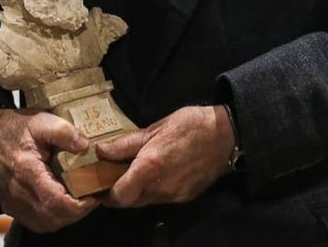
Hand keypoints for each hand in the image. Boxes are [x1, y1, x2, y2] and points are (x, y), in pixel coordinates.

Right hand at [0, 108, 99, 231]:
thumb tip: (85, 145)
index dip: (78, 205)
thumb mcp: (41, 121)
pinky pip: (36, 222)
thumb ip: (63, 131)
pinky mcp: (11, 206)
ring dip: (66, 217)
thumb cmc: (17, 128)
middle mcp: (18, 192)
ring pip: (45, 223)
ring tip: (81, 201)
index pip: (54, 201)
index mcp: (26, 170)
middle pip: (52, 217)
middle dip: (77, 213)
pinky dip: (53, 218)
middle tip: (93, 198)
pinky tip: (64, 205)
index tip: (94, 196)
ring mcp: (13, 202)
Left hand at [96, 105, 232, 206]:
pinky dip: (157, 189)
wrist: (226, 134)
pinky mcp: (186, 197)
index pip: (118, 198)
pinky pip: (163, 198)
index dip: (107, 194)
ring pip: (146, 201)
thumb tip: (101, 151)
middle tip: (121, 173)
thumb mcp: (155, 128)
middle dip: (122, 191)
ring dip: (140, 190)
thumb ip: (126, 144)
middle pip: (130, 202)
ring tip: (144, 169)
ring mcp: (174, 195)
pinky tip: (164, 171)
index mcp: (148, 168)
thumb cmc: (189, 125)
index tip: (103, 183)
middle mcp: (159, 188)